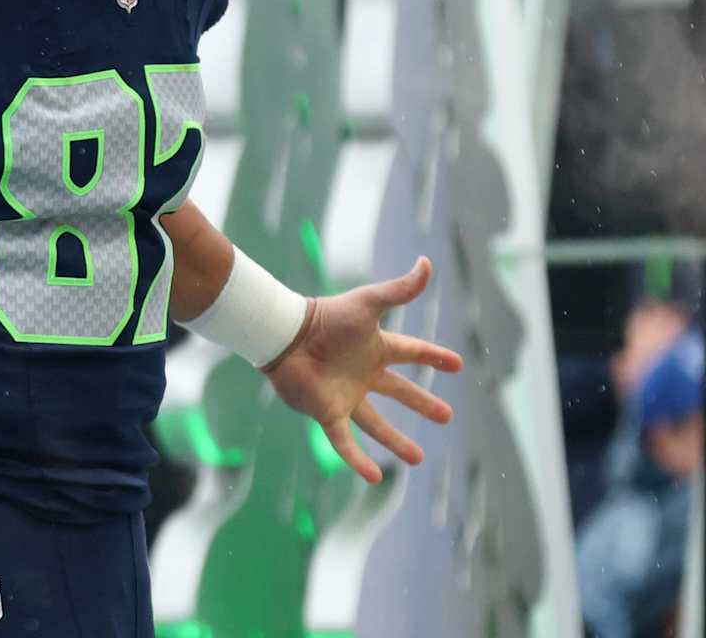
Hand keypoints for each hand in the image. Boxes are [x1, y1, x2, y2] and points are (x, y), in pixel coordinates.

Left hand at [264, 257, 462, 483]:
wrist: (285, 336)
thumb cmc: (326, 317)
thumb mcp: (369, 302)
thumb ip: (399, 289)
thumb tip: (426, 264)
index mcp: (375, 348)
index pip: (411, 352)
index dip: (433, 356)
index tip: (457, 364)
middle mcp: (362, 374)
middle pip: (398, 391)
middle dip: (422, 402)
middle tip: (447, 416)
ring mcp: (345, 395)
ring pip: (376, 424)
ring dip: (397, 441)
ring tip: (419, 459)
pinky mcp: (327, 412)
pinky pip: (345, 442)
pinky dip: (358, 459)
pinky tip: (374, 477)